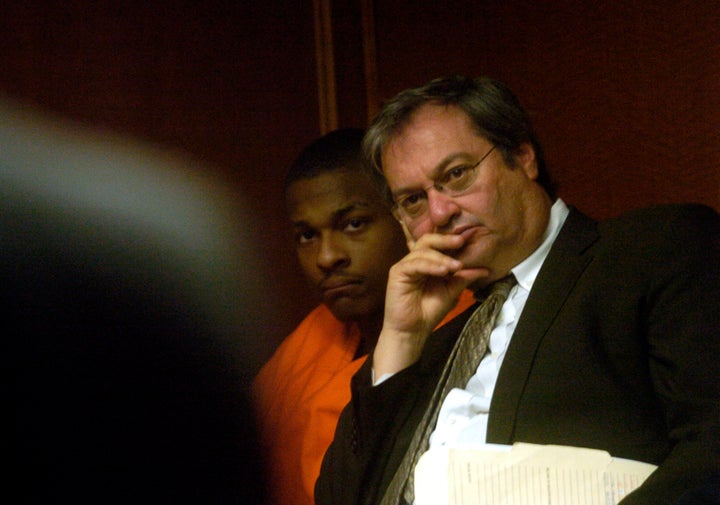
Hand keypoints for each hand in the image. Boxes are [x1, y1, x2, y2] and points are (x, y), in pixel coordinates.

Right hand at [372, 228, 488, 376]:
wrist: (413, 330)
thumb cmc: (429, 311)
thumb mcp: (452, 291)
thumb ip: (464, 278)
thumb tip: (486, 269)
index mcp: (427, 262)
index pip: (437, 244)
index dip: (451, 240)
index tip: (469, 239)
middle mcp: (414, 261)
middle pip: (427, 240)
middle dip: (445, 240)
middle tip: (461, 241)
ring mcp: (405, 266)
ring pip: (422, 251)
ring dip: (441, 257)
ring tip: (456, 266)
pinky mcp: (397, 273)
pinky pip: (414, 264)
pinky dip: (430, 266)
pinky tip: (443, 272)